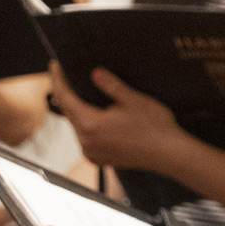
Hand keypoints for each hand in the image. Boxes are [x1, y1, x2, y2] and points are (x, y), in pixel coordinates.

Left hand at [52, 61, 187, 171]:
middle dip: (68, 95)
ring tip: (81, 95)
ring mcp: (92, 152)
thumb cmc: (155, 128)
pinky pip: (87, 139)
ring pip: (78, 127)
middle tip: (67, 77)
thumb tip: (95, 73)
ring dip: (79, 112)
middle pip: (70, 113)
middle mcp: (86, 141)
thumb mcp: (133, 100)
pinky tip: (96, 118)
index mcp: (91, 125)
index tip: (55, 66)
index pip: (66, 98)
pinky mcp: (100, 159)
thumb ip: (111, 86)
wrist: (170, 155)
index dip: (59, 80)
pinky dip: (88, 127)